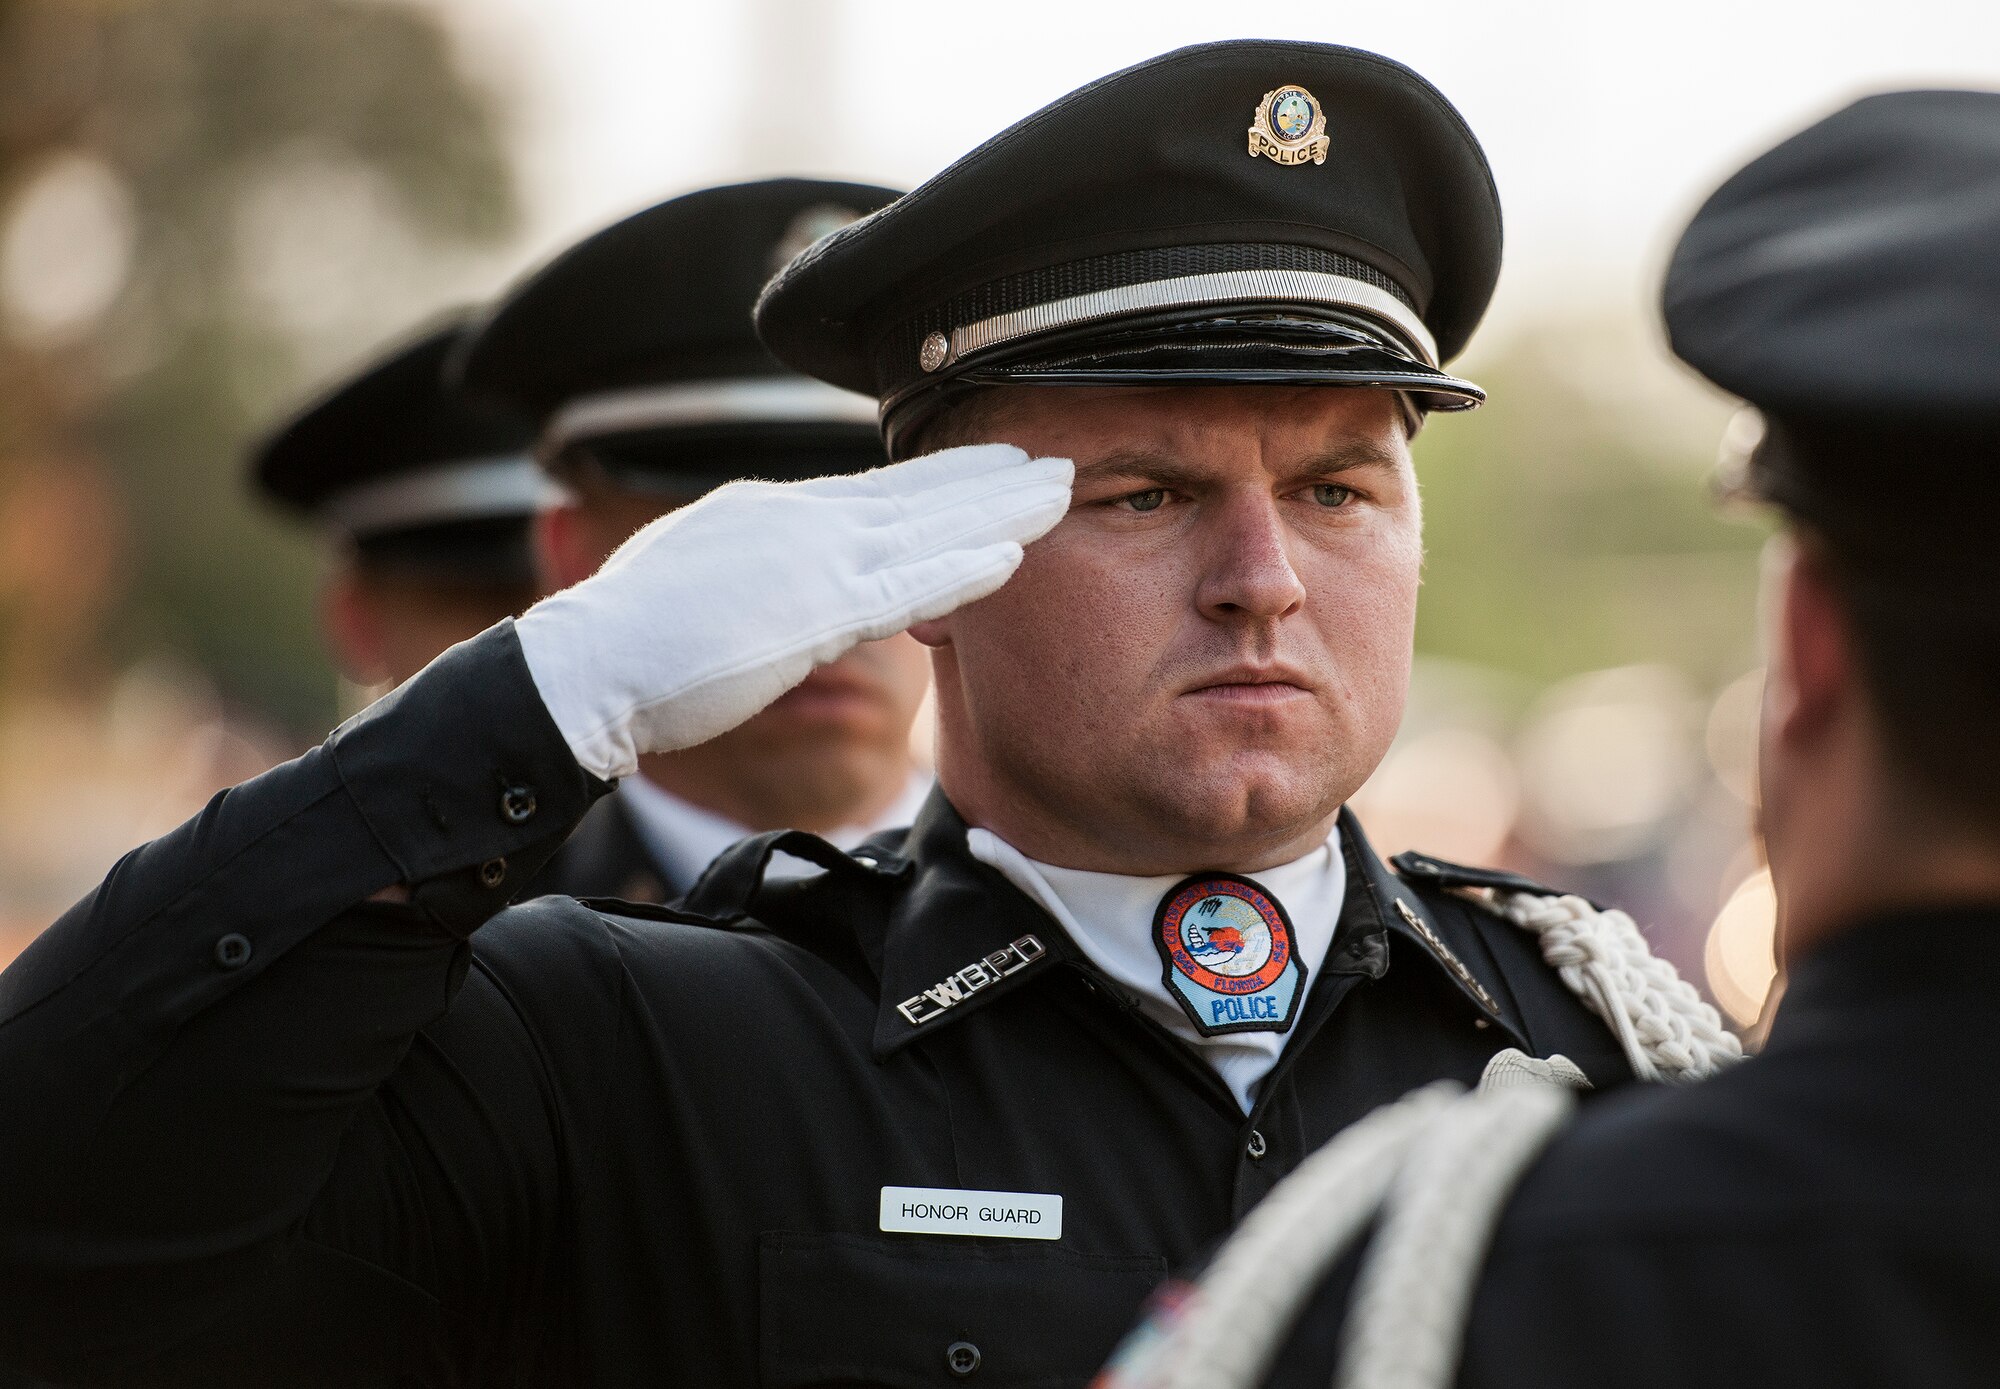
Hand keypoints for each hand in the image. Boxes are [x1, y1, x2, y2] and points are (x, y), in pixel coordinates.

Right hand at [515, 443, 1073, 779]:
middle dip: (988, 478)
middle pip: (915, 494)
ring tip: (1060, 490)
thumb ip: (761, 572)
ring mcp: (810, 560)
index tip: (992, 462)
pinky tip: (1014, 552)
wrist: (590, 664)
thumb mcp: (706, 579)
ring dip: (1000, 510)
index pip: (875, 491)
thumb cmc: (633, 638)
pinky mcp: (814, 610)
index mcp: (773, 514)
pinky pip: (910, 585)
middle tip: (1051, 461)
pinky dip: (965, 566)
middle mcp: (800, 522)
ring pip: (928, 528)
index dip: (940, 475)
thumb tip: (790, 582)